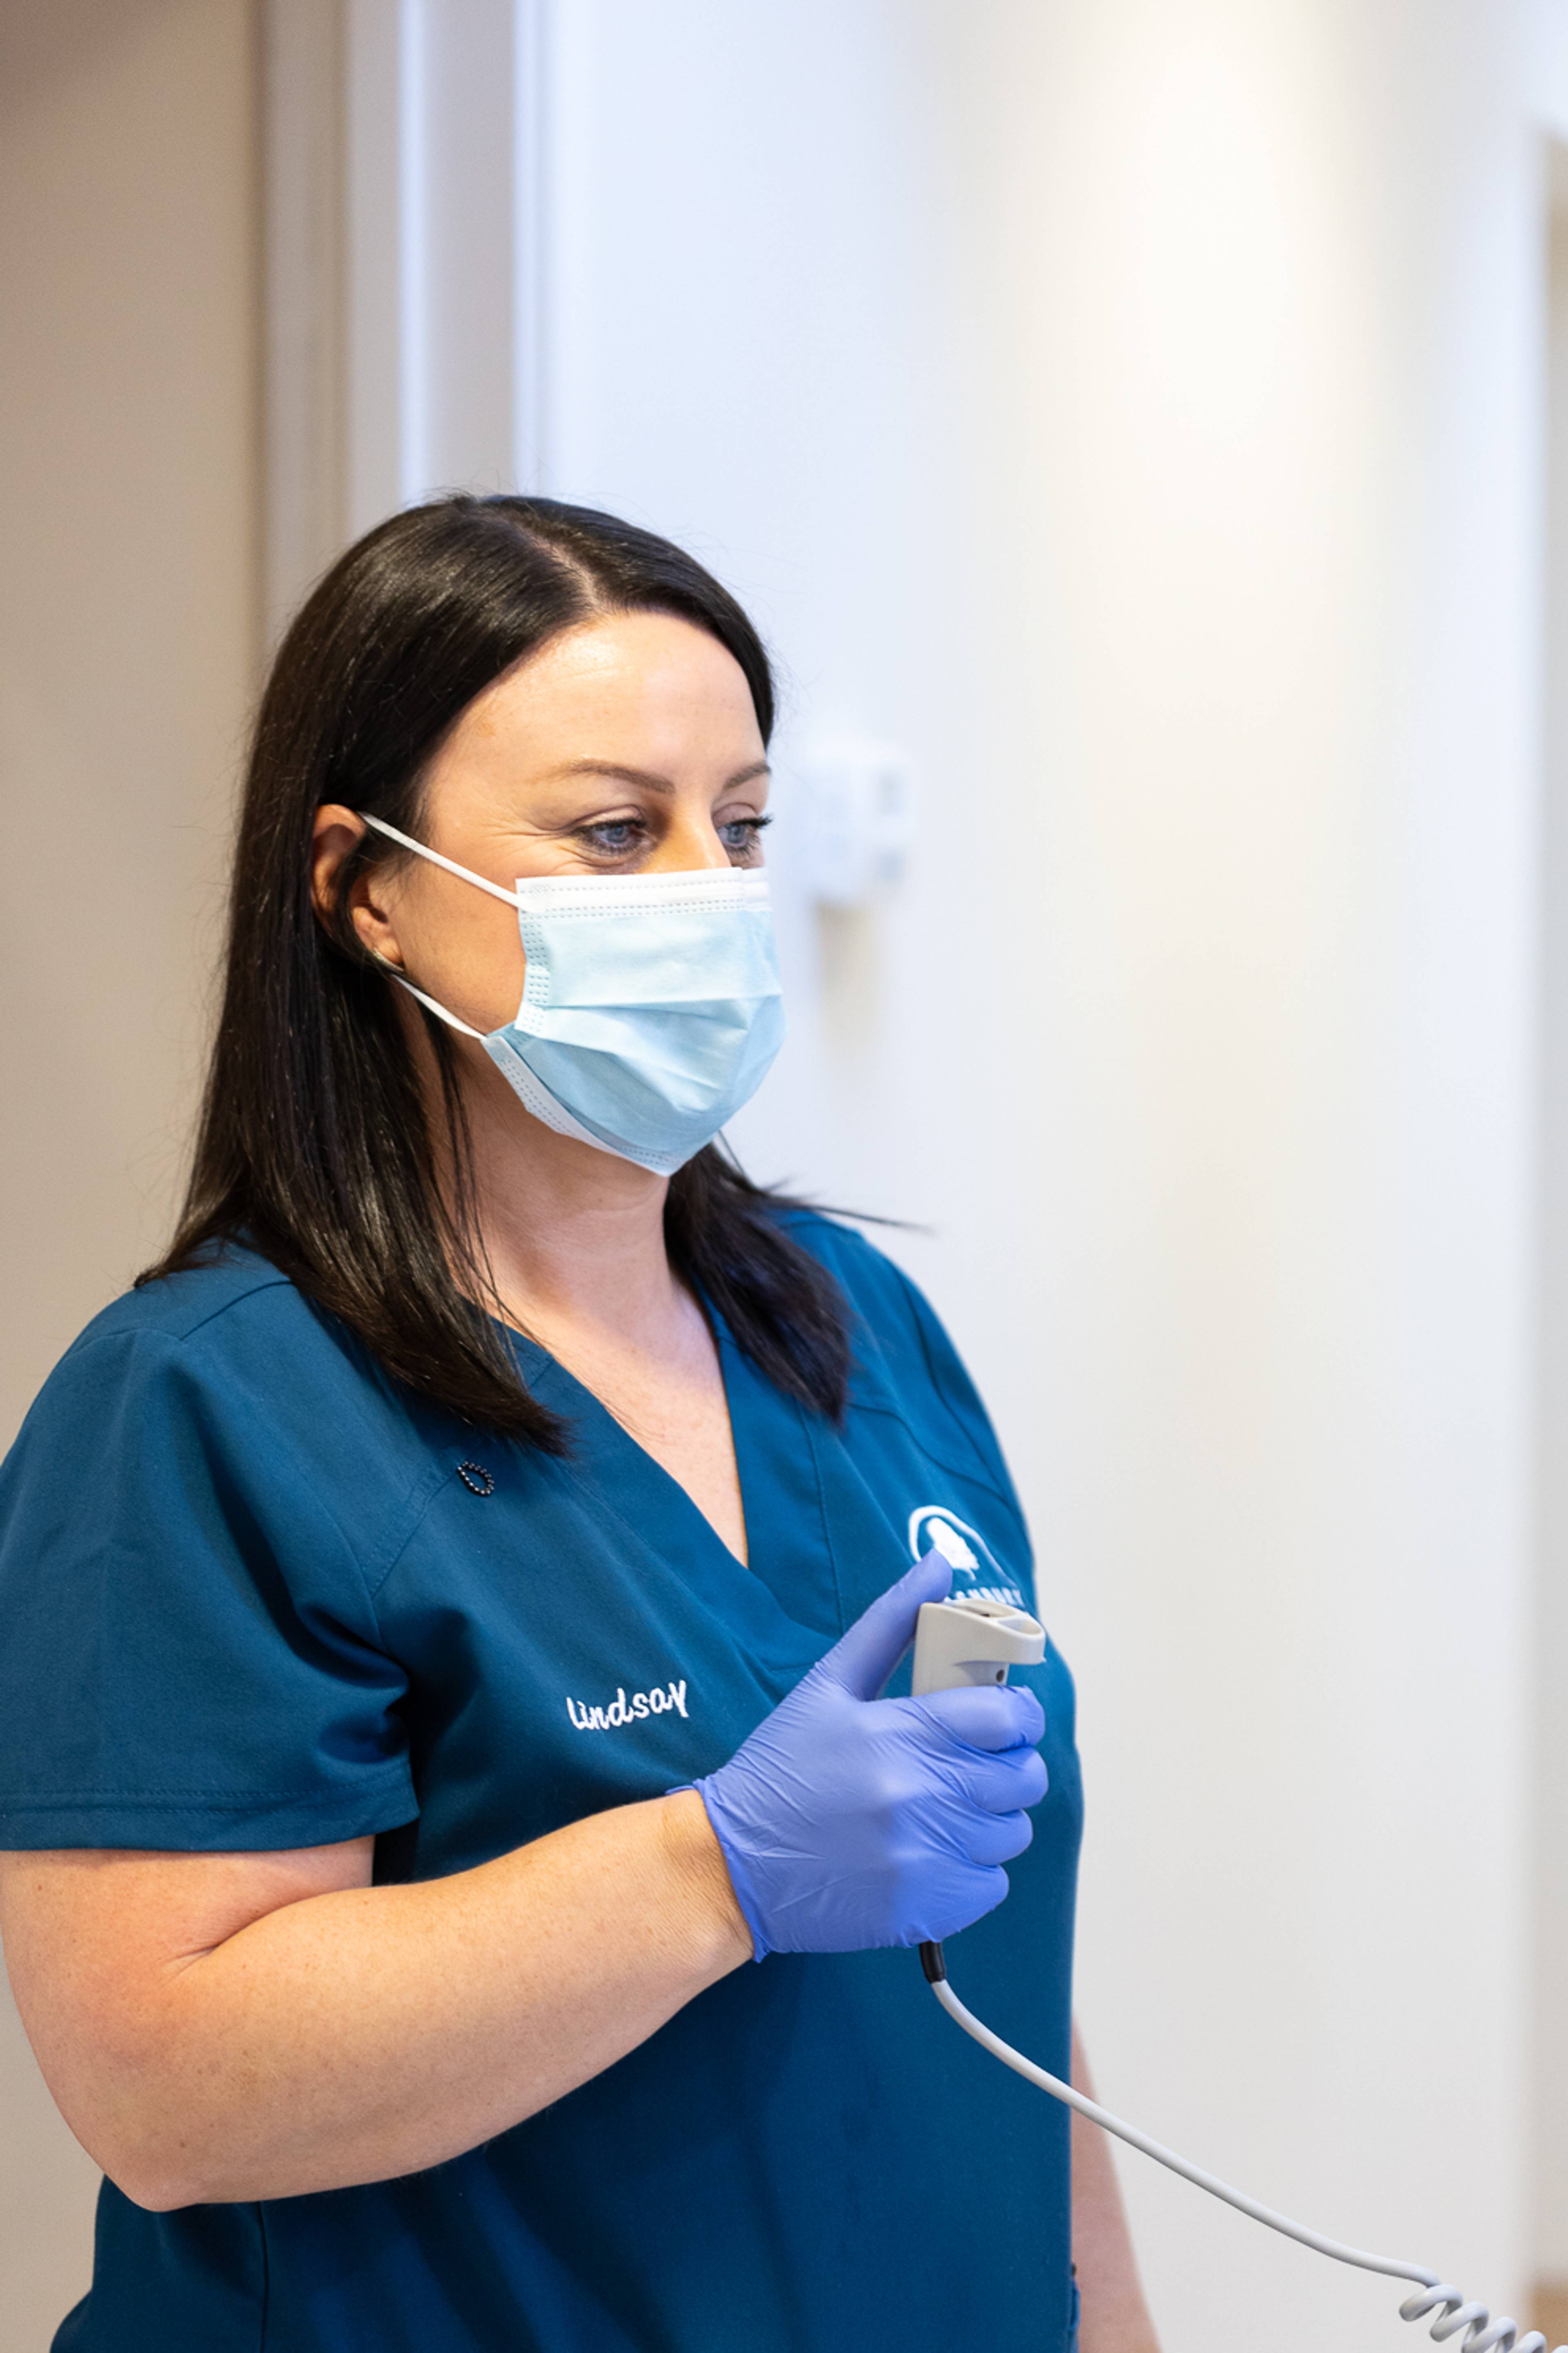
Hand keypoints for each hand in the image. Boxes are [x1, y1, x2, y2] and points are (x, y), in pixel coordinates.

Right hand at [690, 1550, 1047, 1957]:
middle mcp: (918, 1796)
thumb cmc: (780, 1768)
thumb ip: (891, 1622)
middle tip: (975, 1763)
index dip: (1019, 1716)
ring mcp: (923, 1858)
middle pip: (1023, 1777)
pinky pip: (991, 1884)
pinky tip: (931, 1853)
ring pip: (1012, 1832)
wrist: (731, 1864)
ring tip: (947, 1809)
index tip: (1005, 1719)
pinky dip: (973, 1870)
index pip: (1007, 1719)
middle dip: (1009, 1765)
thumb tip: (940, 1563)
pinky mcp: (923, 1910)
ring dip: (991, 1818)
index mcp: (899, 1733)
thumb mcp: (827, 1684)